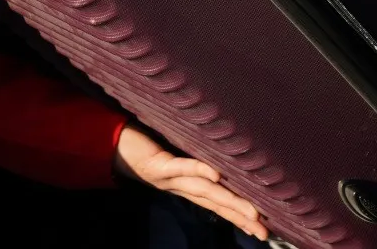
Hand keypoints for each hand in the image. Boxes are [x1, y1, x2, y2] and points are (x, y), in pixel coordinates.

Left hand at [113, 124, 267, 240]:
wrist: (111, 144)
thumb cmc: (144, 146)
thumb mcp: (172, 154)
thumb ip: (190, 159)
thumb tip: (216, 158)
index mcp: (187, 185)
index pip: (218, 203)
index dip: (239, 216)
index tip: (262, 228)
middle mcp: (181, 186)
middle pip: (217, 203)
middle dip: (242, 218)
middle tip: (265, 233)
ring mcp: (170, 176)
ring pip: (205, 191)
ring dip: (229, 203)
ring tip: (252, 214)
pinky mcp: (157, 164)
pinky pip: (180, 165)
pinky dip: (198, 171)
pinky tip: (215, 176)